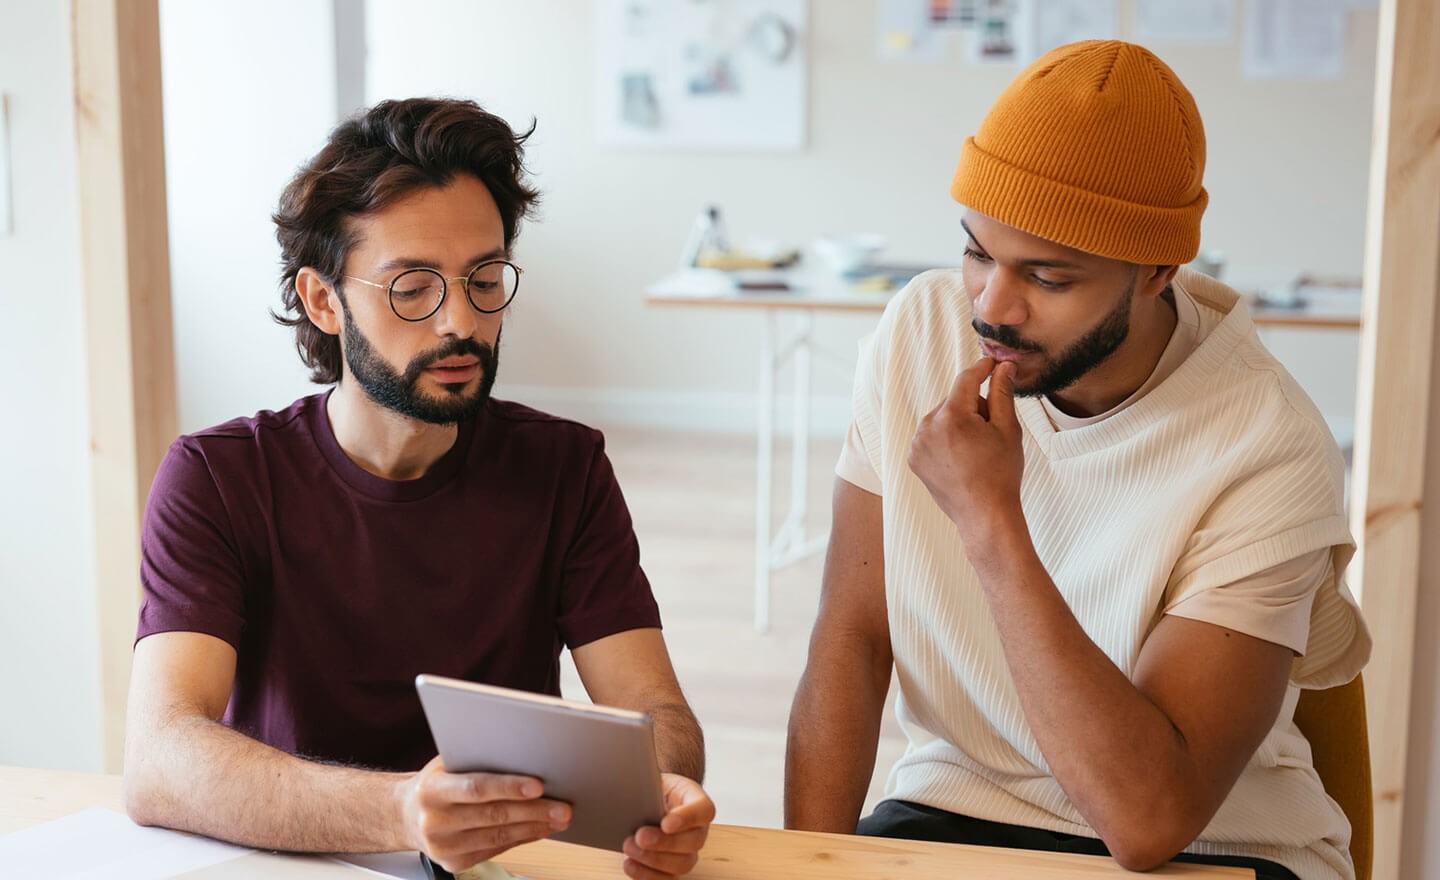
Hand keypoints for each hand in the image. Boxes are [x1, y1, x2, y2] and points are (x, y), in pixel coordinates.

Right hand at [400, 756, 570, 872]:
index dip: (509, 787)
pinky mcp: (454, 863)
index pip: (476, 788)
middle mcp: (435, 821)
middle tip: (563, 806)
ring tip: (559, 817)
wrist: (406, 816)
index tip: (539, 785)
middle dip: (533, 811)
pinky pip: (496, 850)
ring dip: (534, 827)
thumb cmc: (436, 782)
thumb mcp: (448, 763)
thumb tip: (526, 753)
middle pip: (493, 815)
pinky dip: (522, 838)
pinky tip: (540, 829)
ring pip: (498, 836)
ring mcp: (443, 847)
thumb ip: (478, 759)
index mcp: (432, 790)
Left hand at [621, 773, 714, 878]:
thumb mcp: (654, 778)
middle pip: (693, 841)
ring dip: (653, 860)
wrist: (650, 802)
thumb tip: (626, 786)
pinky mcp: (673, 868)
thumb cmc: (654, 789)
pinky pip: (666, 879)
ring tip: (629, 848)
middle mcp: (698, 829)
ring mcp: (688, 851)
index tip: (666, 822)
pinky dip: (647, 875)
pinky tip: (630, 864)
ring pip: (682, 864)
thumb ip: (649, 783)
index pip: (703, 810)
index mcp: (697, 802)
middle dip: (664, 842)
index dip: (687, 818)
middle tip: (640, 836)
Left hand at [908, 357, 1024, 546]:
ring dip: (959, 423)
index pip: (966, 379)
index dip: (982, 369)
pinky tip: (962, 458)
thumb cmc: (1000, 474)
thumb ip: (1002, 392)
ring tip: (977, 449)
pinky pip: (931, 436)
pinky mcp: (914, 458)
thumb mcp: (1007, 428)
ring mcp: (917, 444)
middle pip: (954, 400)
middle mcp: (928, 426)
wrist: (985, 515)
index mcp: (952, 416)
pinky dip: (946, 439)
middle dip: (973, 407)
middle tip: (992, 431)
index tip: (993, 364)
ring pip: (942, 418)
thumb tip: (1003, 367)